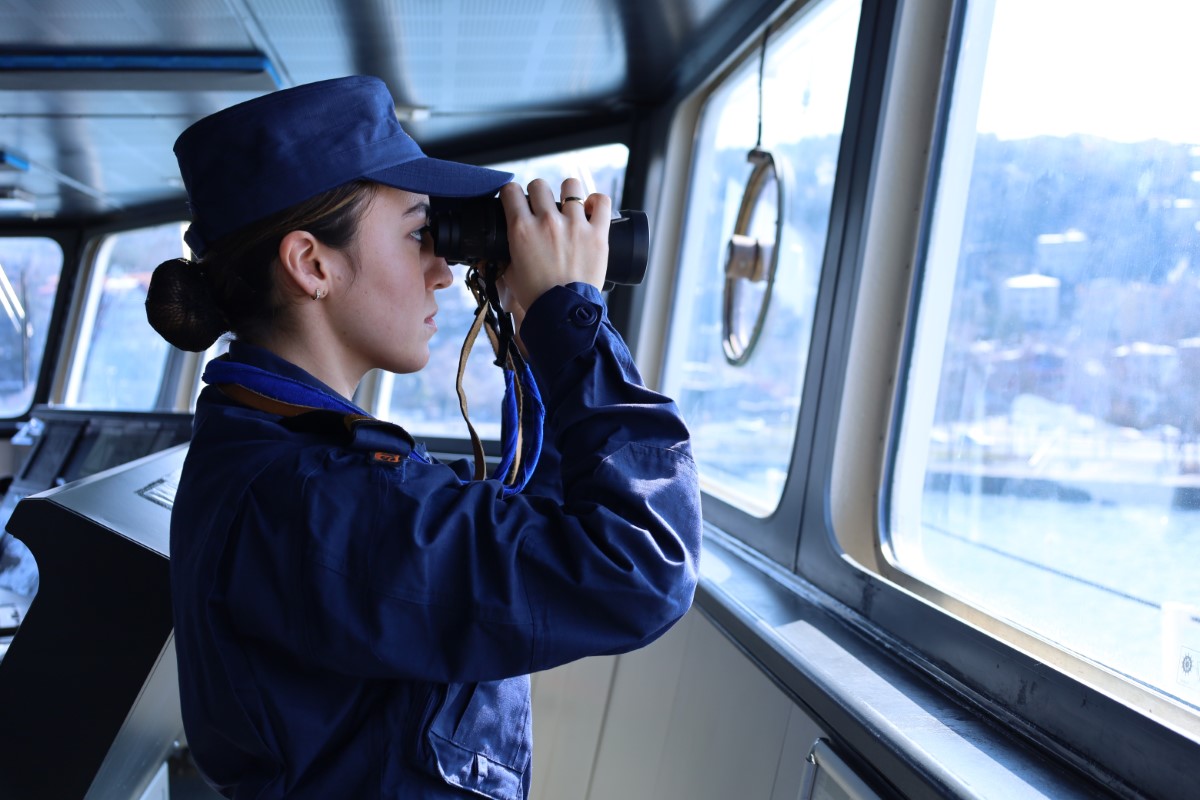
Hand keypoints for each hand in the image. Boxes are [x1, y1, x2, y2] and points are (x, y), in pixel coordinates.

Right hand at [498, 178, 610, 313]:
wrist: (562, 313)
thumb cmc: (536, 296)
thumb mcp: (509, 273)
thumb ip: (504, 254)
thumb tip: (498, 248)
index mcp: (521, 229)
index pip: (510, 191)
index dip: (511, 195)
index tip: (516, 202)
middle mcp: (547, 221)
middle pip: (539, 185)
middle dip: (537, 194)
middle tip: (541, 208)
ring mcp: (574, 225)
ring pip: (570, 186)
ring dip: (567, 194)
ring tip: (568, 206)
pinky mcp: (597, 233)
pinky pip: (602, 202)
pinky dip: (597, 202)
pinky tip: (592, 207)